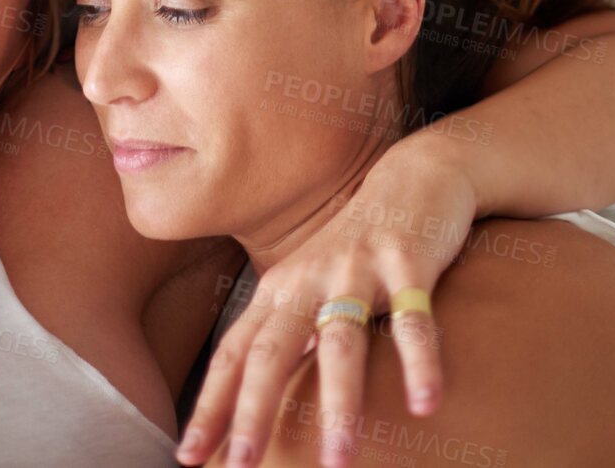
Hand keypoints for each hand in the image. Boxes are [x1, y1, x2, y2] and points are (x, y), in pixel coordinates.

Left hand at [176, 135, 478, 467]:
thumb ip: (287, 337)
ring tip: (338, 462)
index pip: (235, 354)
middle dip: (255, 409)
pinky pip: (412, 321)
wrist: (414, 175)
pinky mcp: (407, 262)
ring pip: (341, 341)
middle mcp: (311, 279)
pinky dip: (419, 364)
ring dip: (339, 404)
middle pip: (273, 349)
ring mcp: (358, 269)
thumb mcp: (312, 287)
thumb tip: (256, 407)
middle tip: (243, 466)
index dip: (211, 405)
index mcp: (281, 291)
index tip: (189, 457)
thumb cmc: (357, 248)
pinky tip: (425, 406)